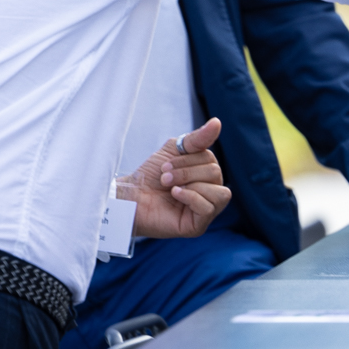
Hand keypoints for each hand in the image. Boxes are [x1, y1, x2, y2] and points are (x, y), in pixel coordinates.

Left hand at [124, 119, 231, 238]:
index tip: (166, 164)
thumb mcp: (174, 150)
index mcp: (205, 175)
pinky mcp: (197, 226)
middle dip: (186, 171)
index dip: (189, 159)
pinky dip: (191, 197)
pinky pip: (209, 208)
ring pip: (220, 192)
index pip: (212, 161)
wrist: (128, 197)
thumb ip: (198, 139)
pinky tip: (175, 195)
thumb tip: (217, 122)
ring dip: (190, 184)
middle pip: (215, 174)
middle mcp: (208, 192)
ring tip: (170, 187)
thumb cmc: (148, 177)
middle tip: (164, 177)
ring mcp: (204, 210)